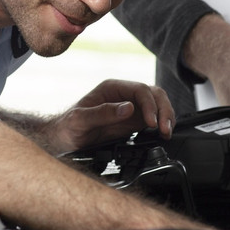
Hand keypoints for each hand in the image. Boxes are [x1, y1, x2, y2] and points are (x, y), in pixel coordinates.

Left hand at [46, 79, 175, 153]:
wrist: (63, 140)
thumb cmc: (68, 127)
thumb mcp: (79, 120)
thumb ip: (102, 113)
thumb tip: (128, 108)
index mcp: (112, 88)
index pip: (140, 90)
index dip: (150, 105)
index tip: (151, 122)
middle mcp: (124, 95)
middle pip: (154, 94)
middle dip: (163, 110)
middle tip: (164, 129)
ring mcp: (131, 108)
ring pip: (158, 105)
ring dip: (166, 116)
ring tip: (166, 133)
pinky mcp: (134, 122)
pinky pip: (155, 118)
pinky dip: (162, 125)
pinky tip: (162, 134)